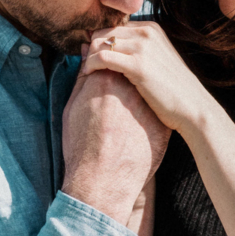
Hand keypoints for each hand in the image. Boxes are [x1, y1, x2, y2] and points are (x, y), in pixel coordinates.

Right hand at [61, 64, 170, 225]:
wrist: (101, 182)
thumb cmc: (80, 146)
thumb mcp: (72, 108)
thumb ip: (82, 78)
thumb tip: (86, 54)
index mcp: (106, 81)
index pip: (112, 56)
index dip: (108, 62)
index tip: (105, 72)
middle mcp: (130, 90)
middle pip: (132, 71)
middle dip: (126, 77)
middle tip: (117, 95)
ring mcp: (148, 108)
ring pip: (147, 92)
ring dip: (140, 95)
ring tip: (126, 114)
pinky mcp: (162, 126)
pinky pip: (157, 112)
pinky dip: (150, 116)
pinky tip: (138, 129)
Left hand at [80, 22, 213, 133]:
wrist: (193, 107)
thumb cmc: (173, 90)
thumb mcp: (156, 61)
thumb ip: (134, 50)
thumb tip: (103, 45)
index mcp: (152, 28)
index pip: (113, 27)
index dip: (99, 41)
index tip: (91, 56)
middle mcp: (147, 32)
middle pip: (104, 32)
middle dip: (91, 47)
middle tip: (85, 64)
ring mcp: (143, 47)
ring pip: (99, 43)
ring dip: (89, 57)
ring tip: (87, 71)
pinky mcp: (138, 65)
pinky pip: (102, 58)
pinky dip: (91, 65)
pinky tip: (89, 75)